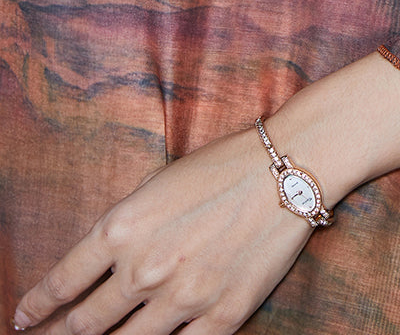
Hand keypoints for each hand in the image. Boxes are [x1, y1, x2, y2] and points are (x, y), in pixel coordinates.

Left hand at [13, 52, 399, 334]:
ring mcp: (181, 300)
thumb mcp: (159, 185)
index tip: (23, 320)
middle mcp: (144, 270)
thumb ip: (126, 228)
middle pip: (86, 324)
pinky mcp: (219, 317)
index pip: (62, 283)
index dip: (37, 308)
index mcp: (122, 229)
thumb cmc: (224, 165)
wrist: (289, 170)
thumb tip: (99, 267)